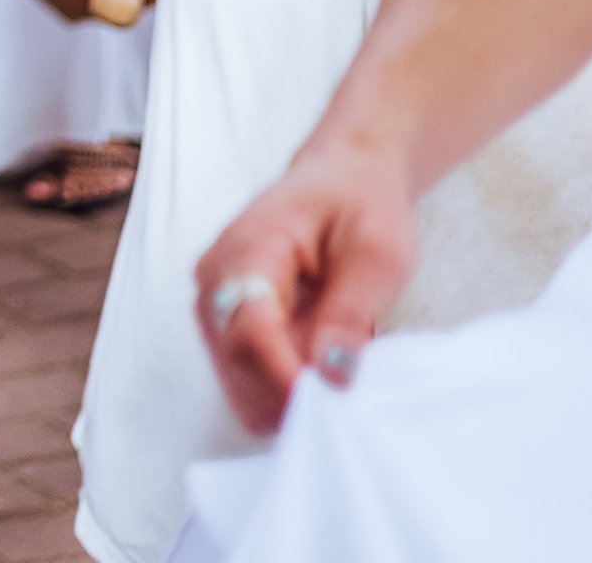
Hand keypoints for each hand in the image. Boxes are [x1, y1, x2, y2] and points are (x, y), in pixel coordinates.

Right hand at [190, 134, 420, 433]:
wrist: (343, 173)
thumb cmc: (362, 205)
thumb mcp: (378, 255)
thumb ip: (349, 313)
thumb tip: (330, 376)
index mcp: (251, 245)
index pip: (250, 325)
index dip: (282, 374)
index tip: (324, 410)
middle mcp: (215, 272)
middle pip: (234, 355)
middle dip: (281, 395)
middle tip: (339, 418)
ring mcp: (213, 293)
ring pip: (232, 368)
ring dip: (278, 394)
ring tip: (331, 394)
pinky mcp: (223, 311)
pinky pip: (240, 363)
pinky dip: (274, 384)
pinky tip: (311, 383)